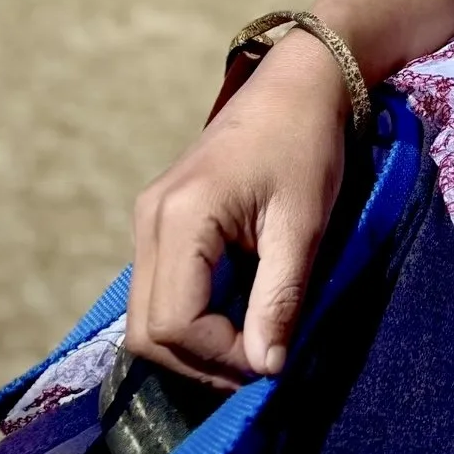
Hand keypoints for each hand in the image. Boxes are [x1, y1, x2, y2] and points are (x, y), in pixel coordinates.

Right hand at [126, 30, 346, 387]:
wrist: (297, 84)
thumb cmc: (306, 144)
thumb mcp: (303, 224)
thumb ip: (280, 297)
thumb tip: (266, 368)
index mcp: (182, 216)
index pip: (175, 322)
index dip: (221, 355)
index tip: (271, 357)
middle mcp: (150, 219)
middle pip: (148, 329)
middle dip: (202, 359)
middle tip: (260, 359)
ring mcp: (149, 218)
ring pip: (148, 314)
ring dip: (195, 341)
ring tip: (252, 337)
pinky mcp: (160, 219)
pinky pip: (160, 287)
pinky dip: (192, 312)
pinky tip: (237, 308)